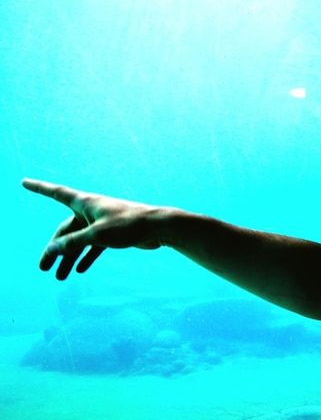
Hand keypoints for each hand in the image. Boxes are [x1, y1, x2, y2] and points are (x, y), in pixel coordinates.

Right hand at [22, 178, 162, 279]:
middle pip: (65, 230)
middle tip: (42, 268)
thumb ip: (73, 243)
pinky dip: (87, 257)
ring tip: (59, 277)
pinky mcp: (113, 233)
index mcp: (85, 202)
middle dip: (53, 249)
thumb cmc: (129, 225)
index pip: (56, 193)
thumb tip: (50, 250)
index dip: (39, 188)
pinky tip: (80, 270)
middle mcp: (91, 210)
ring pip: (79, 240)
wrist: (158, 227)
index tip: (24, 182)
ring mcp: (102, 222)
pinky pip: (94, 246)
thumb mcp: (97, 235)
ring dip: (69, 257)